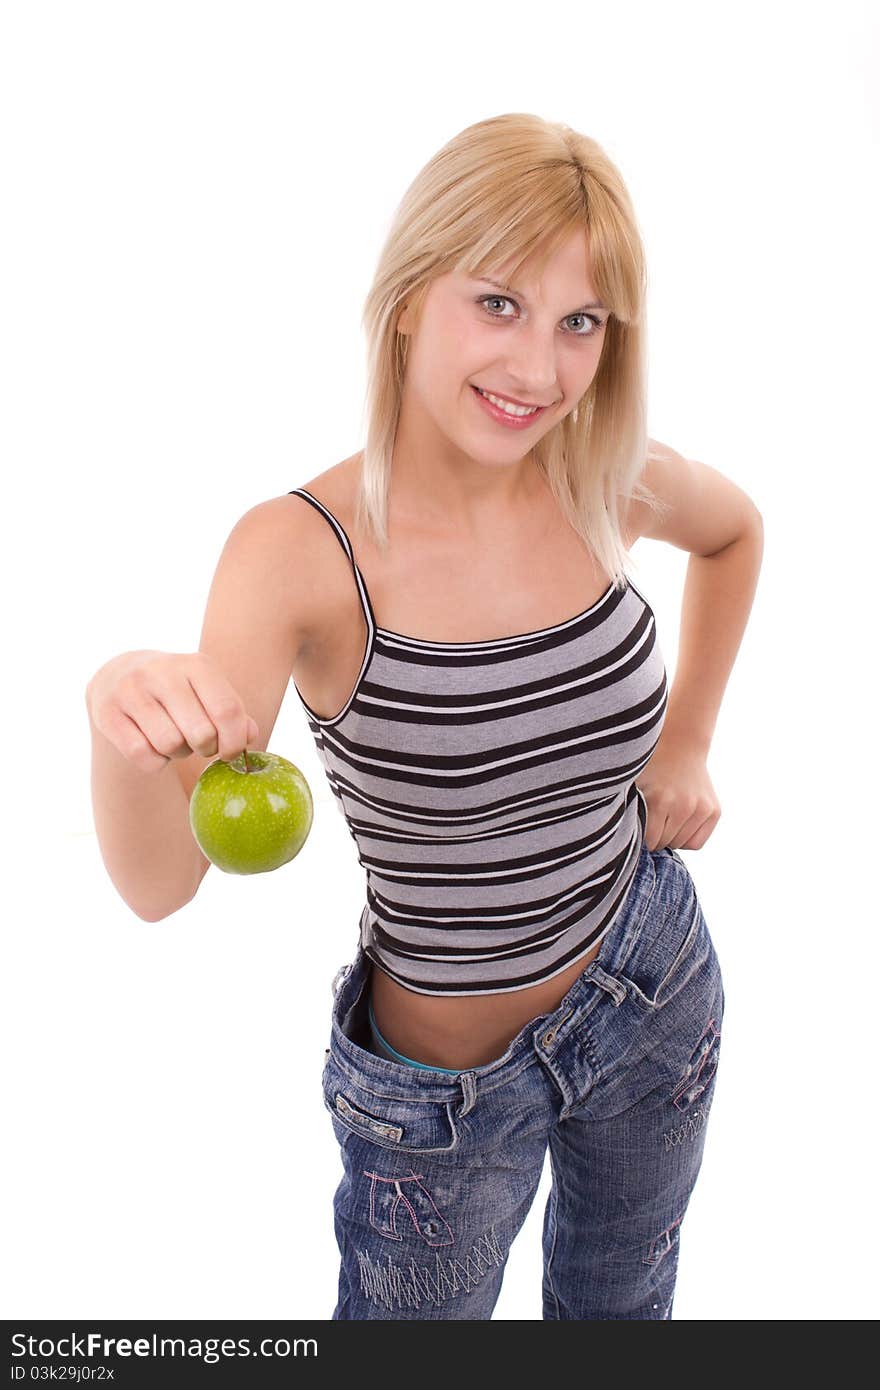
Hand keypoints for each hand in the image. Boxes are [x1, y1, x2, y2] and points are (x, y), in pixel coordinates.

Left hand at [635, 729, 720, 851]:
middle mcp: (682, 806)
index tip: (639, 828)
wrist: (681, 744)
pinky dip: (686, 839)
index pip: (649, 840)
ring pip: (681, 844)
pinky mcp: (713, 811)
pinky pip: (697, 842)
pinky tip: (679, 823)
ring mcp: (700, 809)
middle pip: (665, 842)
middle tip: (653, 822)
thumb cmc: (651, 765)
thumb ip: (627, 809)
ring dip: (671, 838)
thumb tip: (617, 837)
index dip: (642, 838)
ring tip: (666, 820)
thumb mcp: (633, 784)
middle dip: (656, 837)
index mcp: (659, 800)